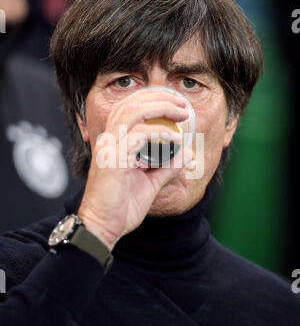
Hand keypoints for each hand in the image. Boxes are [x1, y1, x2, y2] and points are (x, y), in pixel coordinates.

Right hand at [78, 89, 194, 250]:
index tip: (176, 104)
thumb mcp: (150, 183)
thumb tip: (188, 154)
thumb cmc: (120, 208)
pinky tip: (175, 139)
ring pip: (133, 112)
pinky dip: (160, 133)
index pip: (128, 108)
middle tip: (182, 104)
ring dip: (160, 108)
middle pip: (130, 103)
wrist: (102, 228)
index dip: (152, 100)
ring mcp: (108, 148)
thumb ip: (168, 166)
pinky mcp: (113, 160)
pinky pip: (139, 136)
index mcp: (113, 143)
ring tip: (181, 113)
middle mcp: (108, 140)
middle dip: (159, 98)